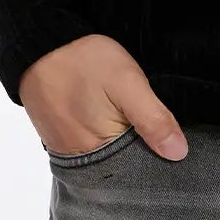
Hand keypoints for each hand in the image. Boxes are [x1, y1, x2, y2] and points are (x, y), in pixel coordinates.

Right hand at [20, 33, 188, 159]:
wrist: (40, 44)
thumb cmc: (83, 62)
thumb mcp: (127, 83)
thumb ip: (153, 119)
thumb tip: (178, 154)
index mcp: (99, 154)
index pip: (138, 174)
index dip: (159, 162)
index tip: (175, 149)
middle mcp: (79, 161)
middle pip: (122, 169)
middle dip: (141, 154)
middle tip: (154, 128)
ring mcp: (67, 150)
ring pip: (107, 157)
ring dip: (123, 145)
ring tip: (134, 123)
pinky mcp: (60, 137)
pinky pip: (90, 146)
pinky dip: (105, 137)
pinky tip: (113, 120)